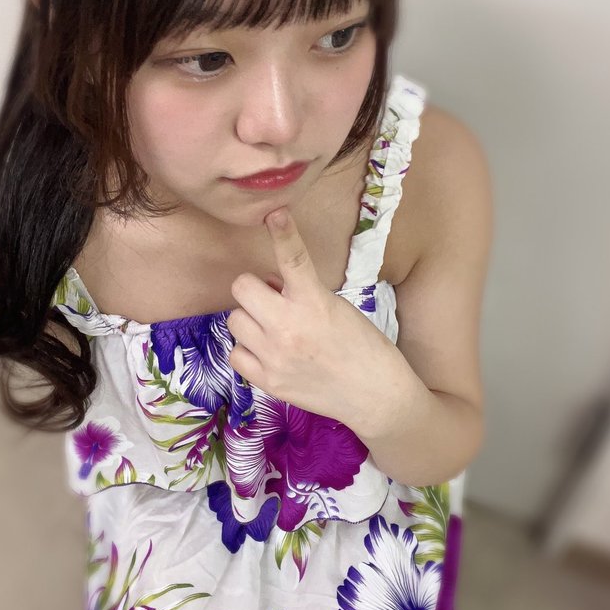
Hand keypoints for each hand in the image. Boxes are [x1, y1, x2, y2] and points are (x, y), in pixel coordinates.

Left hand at [225, 206, 395, 429]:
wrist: (375, 396)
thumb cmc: (363, 347)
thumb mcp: (338, 309)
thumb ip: (303, 294)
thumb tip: (270, 287)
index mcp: (314, 303)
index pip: (294, 260)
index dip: (283, 233)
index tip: (274, 213)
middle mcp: (289, 327)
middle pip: (242, 288)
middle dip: (254, 290)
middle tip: (272, 300)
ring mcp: (274, 356)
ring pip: (235, 320)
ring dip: (251, 320)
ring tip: (274, 330)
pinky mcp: (268, 381)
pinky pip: (235, 354)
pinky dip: (249, 351)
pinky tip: (269, 354)